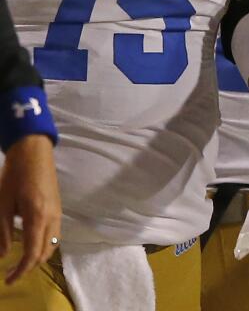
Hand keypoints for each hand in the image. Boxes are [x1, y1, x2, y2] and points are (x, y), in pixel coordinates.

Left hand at [0, 134, 59, 284]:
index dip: (20, 271)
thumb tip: (3, 256)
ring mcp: (58, 213)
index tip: (7, 280)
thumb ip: (3, 232)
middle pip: (46, 253)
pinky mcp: (58, 208)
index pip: (33, 254)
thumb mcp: (2, 204)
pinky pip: (54, 235)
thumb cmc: (15, 176)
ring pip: (53, 245)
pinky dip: (43, 246)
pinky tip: (29, 244)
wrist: (34, 152)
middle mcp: (53, 218)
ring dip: (38, 257)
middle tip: (10, 273)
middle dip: (29, 267)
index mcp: (38, 217)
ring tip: (19, 262)